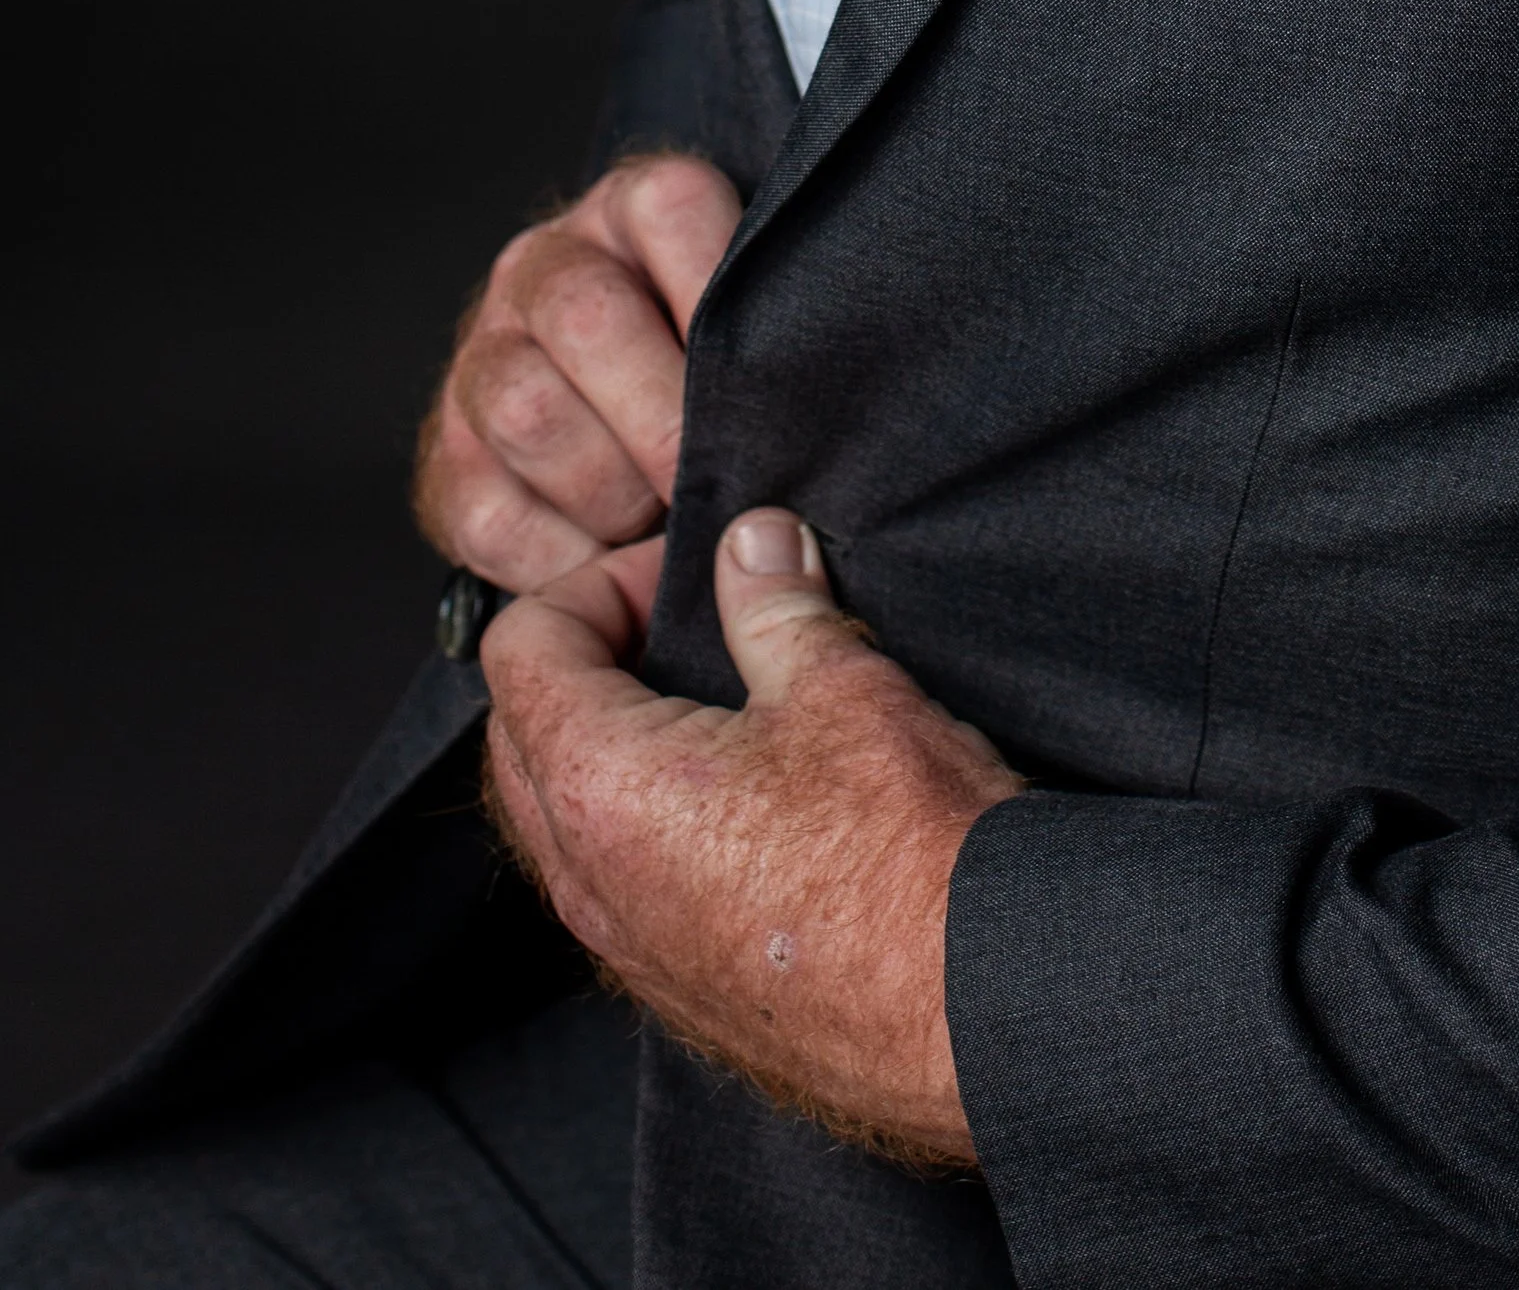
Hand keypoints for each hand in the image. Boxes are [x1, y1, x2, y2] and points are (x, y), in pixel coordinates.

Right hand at [414, 155, 742, 588]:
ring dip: (615, 492)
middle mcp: (542, 266)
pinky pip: (491, 515)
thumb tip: (820, 412)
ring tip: (672, 528)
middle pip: (587, 319)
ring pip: (529, 412)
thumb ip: (781, 330)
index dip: (721, 300)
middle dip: (666, 421)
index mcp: (629, 208)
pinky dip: (566, 560)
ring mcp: (480, 359)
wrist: (610, 419)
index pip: (672, 209)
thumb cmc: (715, 369)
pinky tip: (619, 569)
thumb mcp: (753, 315)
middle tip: (728, 489)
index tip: (768, 387)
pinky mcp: (447, 460)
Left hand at [481, 513, 1021, 1164]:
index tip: (674, 571)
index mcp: (602, 788)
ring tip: (714, 704)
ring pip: (562, 819)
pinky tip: (742, 797)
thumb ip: (776, 605)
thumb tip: (755, 545)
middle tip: (678, 623)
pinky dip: (642, 823)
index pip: (521, 649)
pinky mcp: (679, 988)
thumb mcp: (843, 686)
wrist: (968, 1005)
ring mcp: (629, 946)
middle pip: (517, 735)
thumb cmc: (903, 855)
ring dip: (608, 745)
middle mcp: (588, 879)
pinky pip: (615, 886)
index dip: (593, 585)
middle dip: (582, 660)